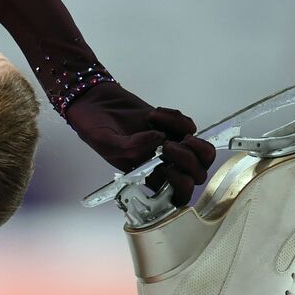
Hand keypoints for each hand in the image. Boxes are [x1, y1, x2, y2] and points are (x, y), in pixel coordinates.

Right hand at [66, 81, 216, 206]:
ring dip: (188, 137)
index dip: (181, 185)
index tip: (166, 168)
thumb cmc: (95, 126)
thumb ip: (131, 147)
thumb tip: (159, 139)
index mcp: (146, 176)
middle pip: (197, 173)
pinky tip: (153, 114)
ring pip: (200, 151)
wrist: (95, 100)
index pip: (177, 194)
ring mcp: (170, 143)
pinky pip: (189, 125)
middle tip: (167, 145)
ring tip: (163, 130)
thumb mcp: (106, 142)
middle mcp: (161, 163)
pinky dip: (175, 118)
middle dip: (188, 160)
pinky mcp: (172, 124)